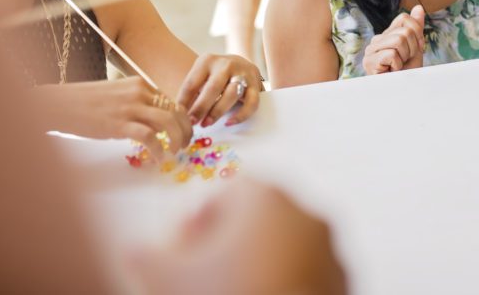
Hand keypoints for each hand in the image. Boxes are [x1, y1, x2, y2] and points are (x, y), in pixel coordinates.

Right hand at [32, 78, 191, 158]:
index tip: (183, 131)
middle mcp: (139, 93)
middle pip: (176, 110)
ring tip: (176, 151)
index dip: (182, 118)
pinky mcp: (120, 124)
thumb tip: (155, 124)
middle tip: (186, 144)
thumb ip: (136, 104)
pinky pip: (150, 138)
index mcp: (140, 84)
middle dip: (186, 129)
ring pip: (169, 122)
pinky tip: (158, 159)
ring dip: (178, 139)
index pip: (171, 101)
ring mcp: (130, 108)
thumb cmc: (85, 103)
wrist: (58, 104)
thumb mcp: (117, 95)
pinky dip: (159, 150)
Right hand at [129, 178, 346, 294]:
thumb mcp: (169, 278)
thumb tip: (135, 251)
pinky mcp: (343, 279)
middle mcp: (304, 212)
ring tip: (234, 289)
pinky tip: (264, 294)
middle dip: (226, 244)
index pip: (225, 194)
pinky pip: (307, 273)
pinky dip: (286, 282)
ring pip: (285, 246)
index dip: (198, 223)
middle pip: (256, 218)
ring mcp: (328, 247)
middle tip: (203, 277)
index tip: (184, 252)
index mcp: (265, 198)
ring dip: (257, 263)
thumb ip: (147, 256)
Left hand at [176, 54, 262, 127]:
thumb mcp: (201, 76)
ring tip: (207, 123)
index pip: (192, 82)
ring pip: (232, 94)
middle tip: (192, 122)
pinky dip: (241, 115)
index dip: (183, 101)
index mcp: (207, 61)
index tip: (178, 116)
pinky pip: (251, 103)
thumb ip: (192, 92)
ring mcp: (243, 73)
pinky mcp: (256, 85)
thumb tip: (179, 115)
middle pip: (213, 87)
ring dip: (218, 111)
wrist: (240, 63)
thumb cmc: (214, 75)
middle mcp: (226, 64)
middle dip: (201, 107)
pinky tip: (229, 123)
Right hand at [362, 6, 426, 74]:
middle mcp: (376, 40)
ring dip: (405, 56)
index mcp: (386, 35)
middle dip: (412, 48)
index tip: (415, 50)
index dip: (417, 34)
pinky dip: (398, 65)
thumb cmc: (408, 72)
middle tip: (405, 62)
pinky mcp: (369, 62)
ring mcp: (370, 51)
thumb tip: (418, 7)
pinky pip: (392, 54)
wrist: (404, 92)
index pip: (404, 18)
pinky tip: (393, 72)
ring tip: (399, 66)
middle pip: (404, 31)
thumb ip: (416, 27)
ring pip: (399, 40)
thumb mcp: (416, 47)